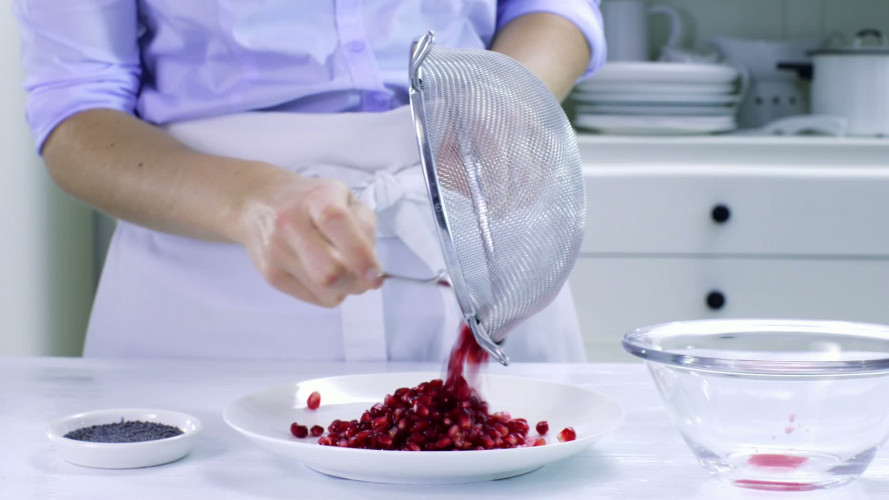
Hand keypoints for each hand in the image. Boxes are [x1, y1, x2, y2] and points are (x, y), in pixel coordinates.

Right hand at [238, 170, 382, 306]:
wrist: (257, 201)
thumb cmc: (312, 201)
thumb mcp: (345, 198)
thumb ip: (364, 227)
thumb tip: (370, 269)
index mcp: (316, 198)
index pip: (336, 222)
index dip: (360, 253)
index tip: (376, 275)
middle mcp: (290, 222)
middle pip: (328, 271)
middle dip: (357, 282)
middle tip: (366, 277)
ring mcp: (276, 251)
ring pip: (324, 291)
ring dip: (344, 289)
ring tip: (340, 268)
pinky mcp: (270, 274)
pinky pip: (313, 299)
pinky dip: (328, 292)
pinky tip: (322, 272)